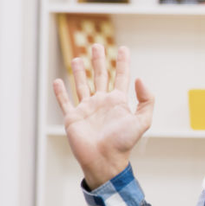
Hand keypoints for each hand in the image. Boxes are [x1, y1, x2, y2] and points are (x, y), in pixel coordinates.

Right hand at [53, 44, 153, 189]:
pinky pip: (65, 102)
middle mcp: (102, 102)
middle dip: (99, 60)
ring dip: (79, 72)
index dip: (123, 62)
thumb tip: (140, 79)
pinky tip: (57, 81)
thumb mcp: (143, 121)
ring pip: (81, 85)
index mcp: (119, 102)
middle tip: (96, 45)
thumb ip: (146, 100)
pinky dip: (60, 92)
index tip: (123, 48)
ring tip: (76, 58)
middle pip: (100, 76)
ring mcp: (87, 109)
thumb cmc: (124, 143)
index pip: (121, 76)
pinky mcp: (73, 118)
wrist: (105, 160)